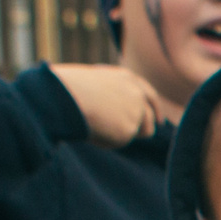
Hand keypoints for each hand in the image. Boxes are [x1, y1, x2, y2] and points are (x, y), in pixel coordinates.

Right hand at [49, 63, 164, 147]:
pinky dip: (108, 140)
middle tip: (145, 134)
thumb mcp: (91, 86)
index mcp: (126, 78)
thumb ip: (109, 98)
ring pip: (140, 132)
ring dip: (122, 134)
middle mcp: (137, 93)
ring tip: (98, 126)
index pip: (147, 94)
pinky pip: (120, 141)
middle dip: (150, 126)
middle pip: (151, 117)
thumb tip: (110, 114)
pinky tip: (94, 129)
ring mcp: (136, 110)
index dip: (153, 108)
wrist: (63, 96)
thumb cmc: (66, 90)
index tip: (158, 119)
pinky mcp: (131, 128)